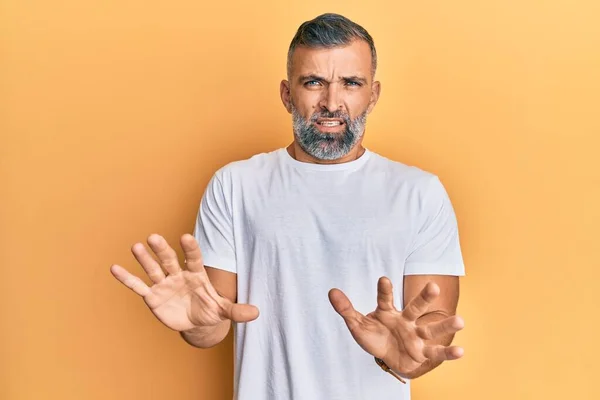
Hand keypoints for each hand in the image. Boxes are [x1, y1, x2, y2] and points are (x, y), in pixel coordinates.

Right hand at [110, 233, 258, 331]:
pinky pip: (138, 286)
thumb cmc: (210, 310)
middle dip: (162, 249)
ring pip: (153, 269)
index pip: (193, 258)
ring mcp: (164, 284)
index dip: (190, 248)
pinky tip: (114, 268)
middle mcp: (178, 275)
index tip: (185, 236)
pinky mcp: (152, 296)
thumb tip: (257, 312)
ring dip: (144, 259)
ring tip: (135, 246)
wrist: (196, 322)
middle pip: (169, 260)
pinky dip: (127, 278)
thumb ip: (237, 310)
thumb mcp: (224, 311)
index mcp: (196, 274)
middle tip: (153, 237)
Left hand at [329, 277, 463, 376]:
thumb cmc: (375, 337)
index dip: (384, 290)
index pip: (385, 299)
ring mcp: (416, 336)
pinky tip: (461, 351)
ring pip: (431, 329)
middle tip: (433, 285)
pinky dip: (449, 353)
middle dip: (424, 298)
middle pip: (415, 308)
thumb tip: (331, 291)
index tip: (383, 279)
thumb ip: (346, 309)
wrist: (389, 357)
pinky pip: (437, 353)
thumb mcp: (358, 325)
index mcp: (388, 312)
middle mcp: (406, 321)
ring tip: (460, 320)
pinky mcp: (423, 353)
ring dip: (445, 325)